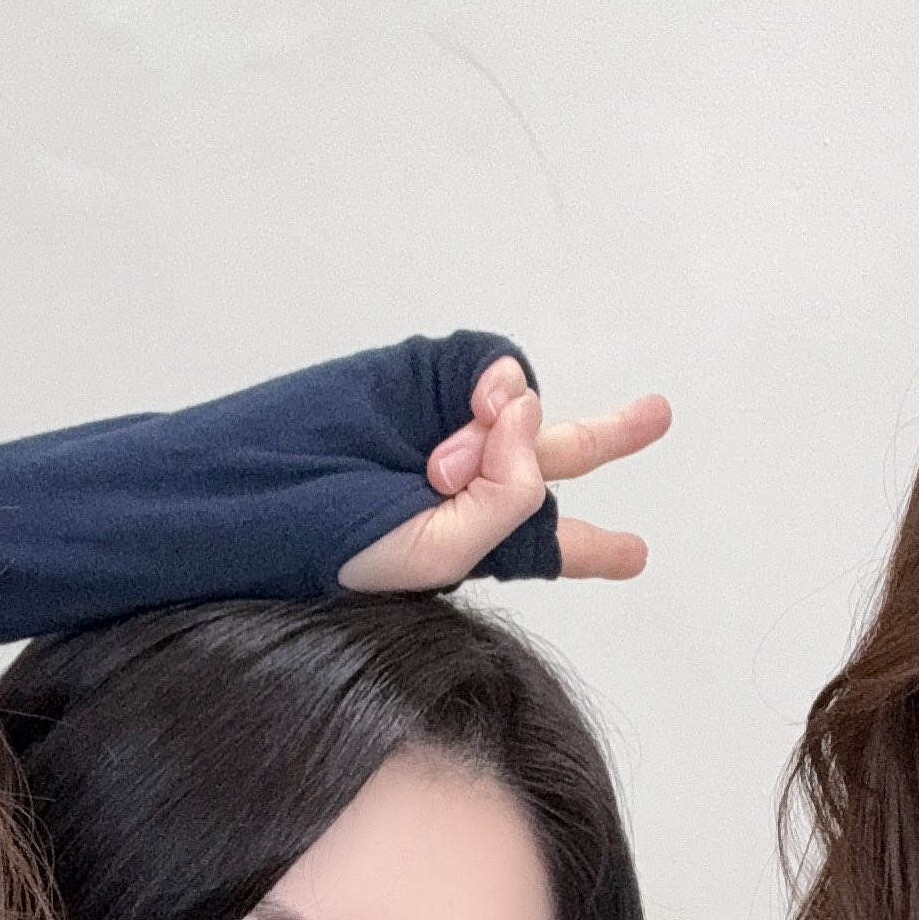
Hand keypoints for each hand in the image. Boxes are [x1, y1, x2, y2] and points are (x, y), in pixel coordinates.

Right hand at [338, 355, 672, 591]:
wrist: (261, 491)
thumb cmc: (339, 544)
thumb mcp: (444, 552)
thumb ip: (509, 496)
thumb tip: (525, 405)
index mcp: (482, 539)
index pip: (550, 544)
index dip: (597, 549)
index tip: (637, 555)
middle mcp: (476, 479)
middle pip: (559, 454)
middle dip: (609, 435)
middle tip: (657, 414)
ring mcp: (453, 422)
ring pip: (525, 408)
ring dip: (505, 435)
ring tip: (444, 468)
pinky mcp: (428, 377)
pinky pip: (492, 365)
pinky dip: (494, 383)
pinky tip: (476, 407)